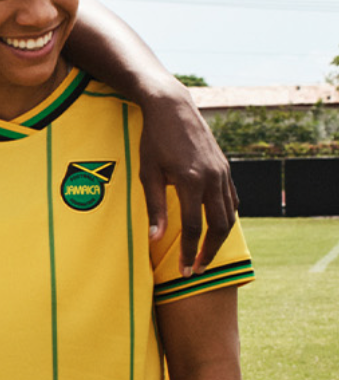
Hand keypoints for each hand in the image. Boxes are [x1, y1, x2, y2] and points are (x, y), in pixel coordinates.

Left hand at [138, 91, 237, 276]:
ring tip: (205, 255)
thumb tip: (155, 240)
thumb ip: (154, 208)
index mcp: (192, 182)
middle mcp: (213, 178)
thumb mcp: (148, 174)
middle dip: (209, 252)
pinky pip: (231, 199)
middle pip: (218, 226)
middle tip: (197, 271)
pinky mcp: (225, 168)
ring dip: (219, 238)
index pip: (193, 228)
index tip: (184, 271)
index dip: (189, 252)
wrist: (172, 108)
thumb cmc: (153, 141)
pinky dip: (226, 217)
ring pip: (229, 214)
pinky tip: (216, 228)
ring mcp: (223, 172)